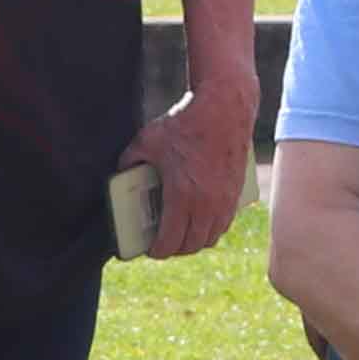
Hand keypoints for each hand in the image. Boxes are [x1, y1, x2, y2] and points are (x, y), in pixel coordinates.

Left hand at [136, 87, 252, 257]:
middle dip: (173, 249)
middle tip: (162, 243)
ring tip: (181, 235)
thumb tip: (122, 173)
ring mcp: (224, 200)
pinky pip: (223, 225)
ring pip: (209, 238)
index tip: (148, 249)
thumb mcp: (147, 141)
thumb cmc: (184, 123)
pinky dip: (210, 230)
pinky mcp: (236, 192)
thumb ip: (131, 161)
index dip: (156, 251)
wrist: (224, 108)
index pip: (169, 242)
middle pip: (190, 246)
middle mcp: (206, 204)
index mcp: (181, 196)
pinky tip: (200, 222)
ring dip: (194, 242)